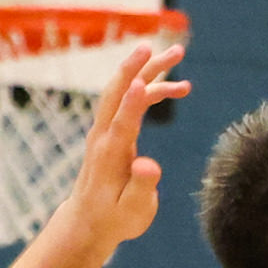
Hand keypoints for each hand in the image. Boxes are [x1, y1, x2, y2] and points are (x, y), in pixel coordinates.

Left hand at [48, 41, 188, 256]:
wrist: (89, 220)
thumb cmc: (114, 218)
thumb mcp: (134, 211)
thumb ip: (143, 188)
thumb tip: (150, 166)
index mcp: (110, 156)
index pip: (121, 124)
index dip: (131, 104)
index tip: (141, 82)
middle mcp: (104, 137)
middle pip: (117, 92)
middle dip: (137, 67)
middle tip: (159, 47)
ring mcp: (106, 130)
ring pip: (124, 89)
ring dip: (149, 69)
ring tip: (178, 53)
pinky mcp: (112, 130)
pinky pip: (129, 100)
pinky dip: (150, 89)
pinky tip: (176, 88)